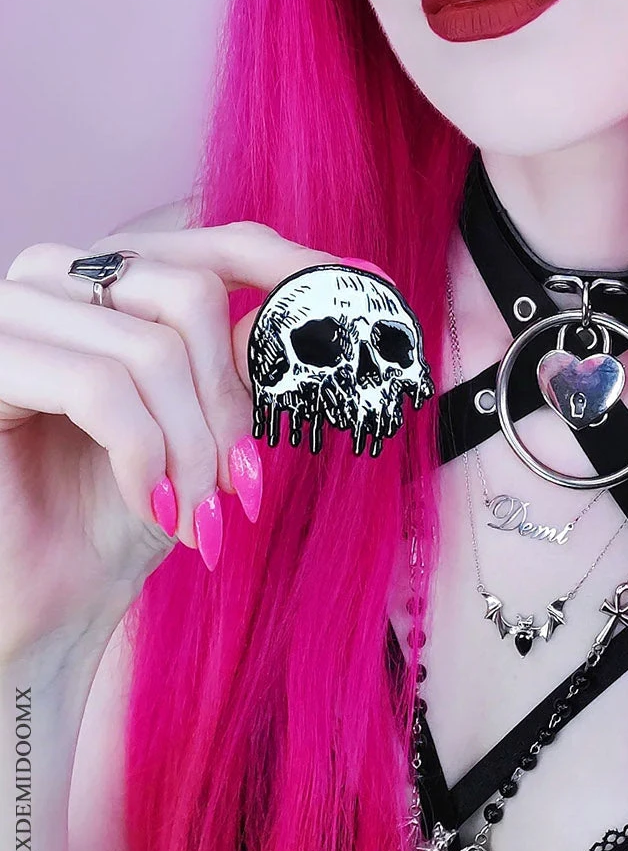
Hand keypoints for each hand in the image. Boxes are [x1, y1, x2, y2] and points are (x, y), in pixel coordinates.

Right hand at [0, 220, 388, 662]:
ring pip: (151, 346)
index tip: (368, 297)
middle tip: (248, 481)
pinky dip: (146, 455)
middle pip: (191, 291)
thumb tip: (328, 303)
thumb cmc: (120, 513)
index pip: (216, 245)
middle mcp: (53, 276)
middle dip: (235, 399)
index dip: (294, 271)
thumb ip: (251, 357)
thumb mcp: (205, 423)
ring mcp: (9, 316)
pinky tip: (157, 507)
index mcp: (109, 274)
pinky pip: (99, 388)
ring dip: (195, 442)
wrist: (46, 606)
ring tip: (202, 510)